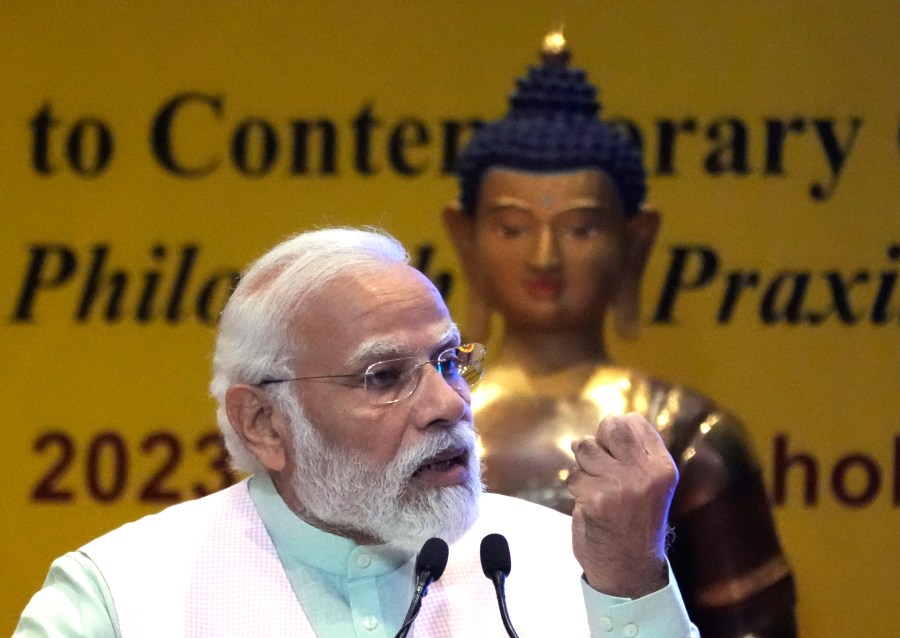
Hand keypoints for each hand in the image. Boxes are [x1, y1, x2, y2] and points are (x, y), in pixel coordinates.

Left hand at [566, 412, 677, 597]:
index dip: (618, 430)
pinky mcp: (596, 498)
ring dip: (584, 465)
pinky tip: (590, 503)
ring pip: (586, 448)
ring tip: (596, 485)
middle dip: (598, 439)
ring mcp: (620, 485)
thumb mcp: (651, 485)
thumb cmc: (636, 523)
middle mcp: (645, 473)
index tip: (614, 449)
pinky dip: (576, 488)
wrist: (630, 569)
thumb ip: (637, 454)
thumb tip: (613, 420)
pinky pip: (573, 475)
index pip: (635, 422)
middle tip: (600, 461)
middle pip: (611, 426)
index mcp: (663, 467)